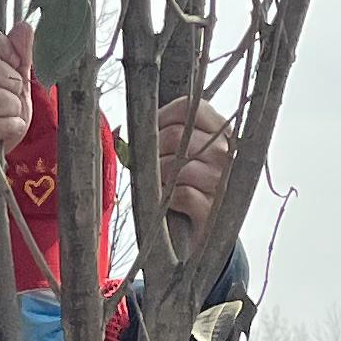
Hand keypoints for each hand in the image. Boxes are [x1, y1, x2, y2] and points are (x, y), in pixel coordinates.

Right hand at [0, 18, 32, 156]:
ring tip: (12, 110)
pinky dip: (9, 126)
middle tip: (15, 92)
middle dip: (12, 82)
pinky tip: (8, 125)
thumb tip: (24, 27)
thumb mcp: (15, 76)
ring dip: (13, 107)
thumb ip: (20, 52)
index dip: (1, 44)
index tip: (14, 60)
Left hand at [152, 94, 233, 230]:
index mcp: (218, 130)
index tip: (148, 138)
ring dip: (158, 178)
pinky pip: (182, 193)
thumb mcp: (174, 156)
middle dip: (153, 153)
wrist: (196, 234)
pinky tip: (169, 204)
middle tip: (150, 170)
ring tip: (160, 187)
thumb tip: (116, 133)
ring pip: (176, 164)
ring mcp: (222, 179)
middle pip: (176, 134)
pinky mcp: (213, 207)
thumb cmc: (183, 188)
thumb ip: (157, 137)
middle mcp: (224, 151)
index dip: (159, 118)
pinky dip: (167, 198)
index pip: (187, 107)